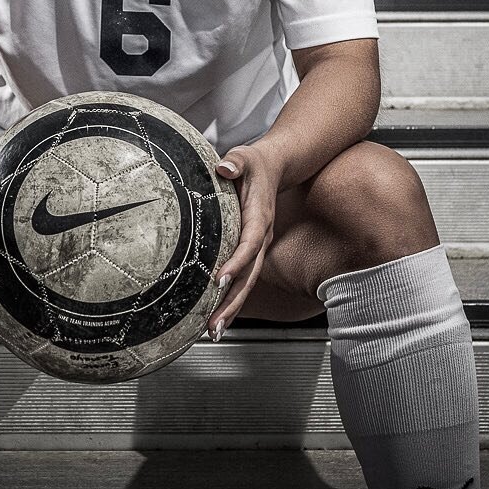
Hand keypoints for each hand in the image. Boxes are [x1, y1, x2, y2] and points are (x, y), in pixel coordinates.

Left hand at [207, 143, 279, 341]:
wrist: (275, 168)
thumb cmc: (255, 163)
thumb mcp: (244, 157)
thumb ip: (235, 162)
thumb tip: (224, 168)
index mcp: (259, 217)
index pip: (248, 245)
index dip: (236, 263)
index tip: (219, 280)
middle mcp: (261, 238)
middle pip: (248, 277)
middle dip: (232, 303)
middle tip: (214, 326)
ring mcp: (258, 247)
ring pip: (246, 284)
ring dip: (231, 309)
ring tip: (213, 331)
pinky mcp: (251, 251)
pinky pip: (242, 279)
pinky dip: (230, 299)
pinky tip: (216, 315)